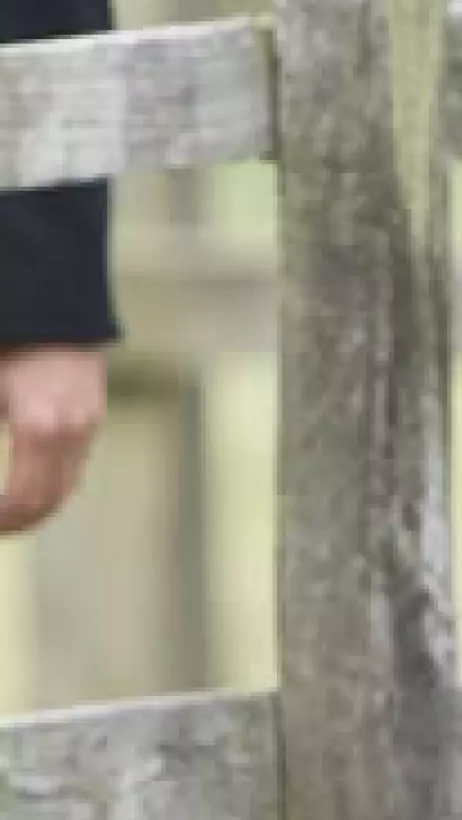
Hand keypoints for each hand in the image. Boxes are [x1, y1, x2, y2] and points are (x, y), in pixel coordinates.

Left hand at [0, 344, 107, 534]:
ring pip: (68, 484)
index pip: (24, 501)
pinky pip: (76, 461)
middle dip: (21, 520)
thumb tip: (1, 488)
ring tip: (12, 508)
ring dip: (40, 503)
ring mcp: (88, 421)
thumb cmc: (10, 339)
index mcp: (38, 427)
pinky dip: (54, 479)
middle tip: (1, 524)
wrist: (51, 295)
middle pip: (51, 501)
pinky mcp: (93, 410)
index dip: (4, 520)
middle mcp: (71, 430)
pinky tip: (31, 477)